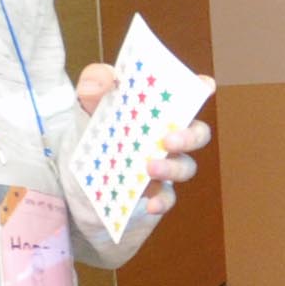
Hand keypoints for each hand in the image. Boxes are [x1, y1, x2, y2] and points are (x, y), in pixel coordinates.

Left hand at [73, 62, 204, 218]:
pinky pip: (168, 197)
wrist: (78, 180)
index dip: (199, 88)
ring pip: (185, 166)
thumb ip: (93, 85)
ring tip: (150, 168)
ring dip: (172, 168)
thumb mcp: (86, 106)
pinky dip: (162, 201)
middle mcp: (169, 136)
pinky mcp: (156, 191)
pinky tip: (150, 204)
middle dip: (190, 136)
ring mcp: (166, 165)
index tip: (205, 85)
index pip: (185, 95)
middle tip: (169, 139)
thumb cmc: (92, 133)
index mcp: (157, 109)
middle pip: (196, 133)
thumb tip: (105, 81)